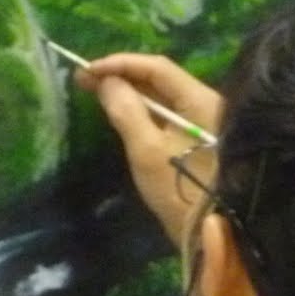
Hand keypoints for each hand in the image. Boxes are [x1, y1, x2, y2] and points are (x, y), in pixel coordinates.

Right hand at [76, 53, 223, 242]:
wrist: (210, 232)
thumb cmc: (180, 190)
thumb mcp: (147, 151)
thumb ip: (127, 112)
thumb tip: (107, 82)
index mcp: (200, 101)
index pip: (158, 68)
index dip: (121, 64)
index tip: (87, 70)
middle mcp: (205, 104)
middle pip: (160, 79)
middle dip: (121, 75)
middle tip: (83, 78)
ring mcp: (201, 123)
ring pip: (161, 96)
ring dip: (128, 91)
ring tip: (94, 90)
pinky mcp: (193, 140)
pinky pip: (164, 114)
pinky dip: (139, 109)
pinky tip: (118, 109)